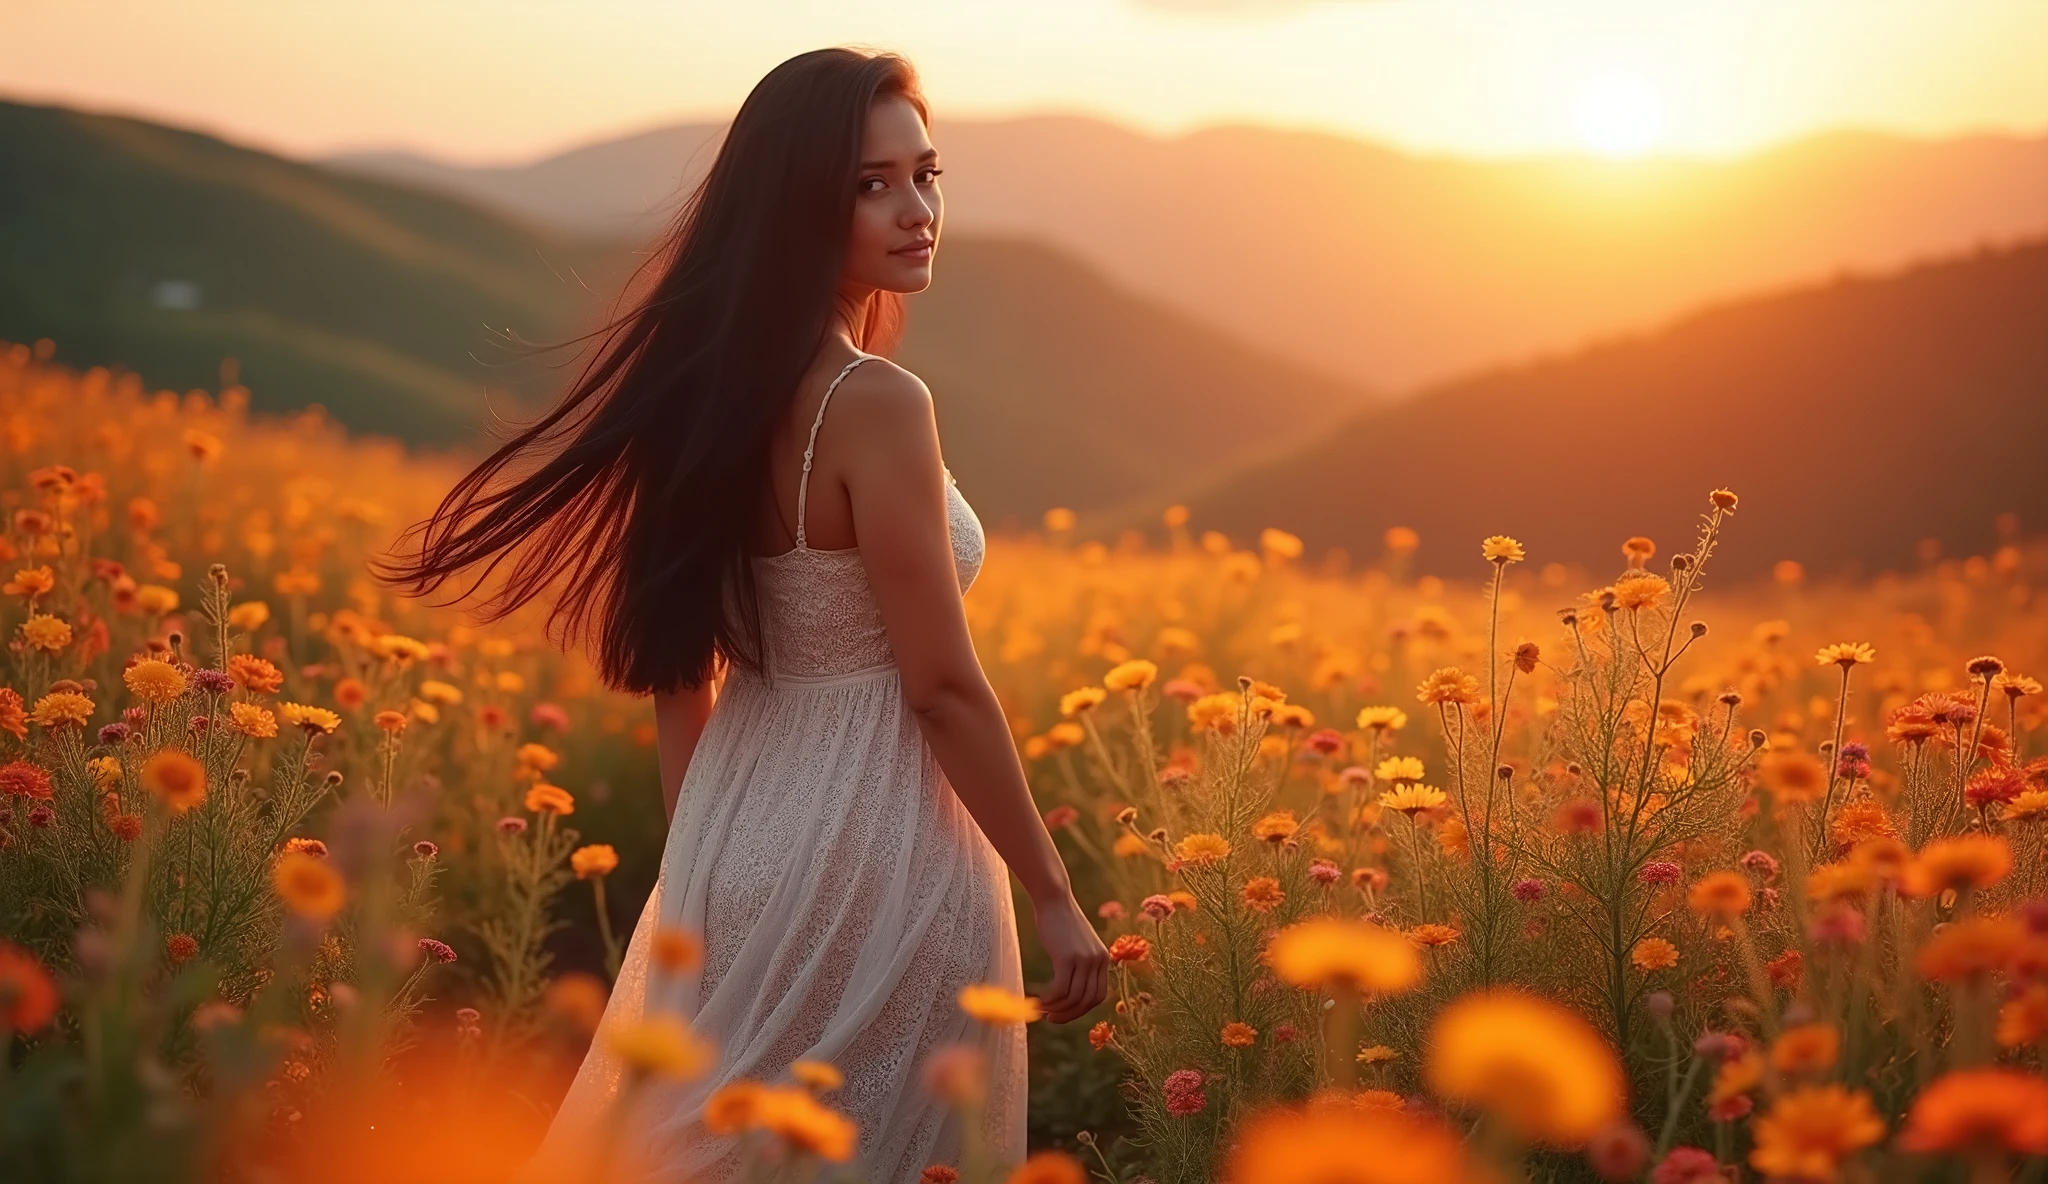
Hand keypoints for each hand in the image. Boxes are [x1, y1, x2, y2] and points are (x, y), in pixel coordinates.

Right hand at [1031, 892, 1109, 1022]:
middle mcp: (1098, 960)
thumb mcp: (1077, 944)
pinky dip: (1050, 999)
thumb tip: (1070, 991)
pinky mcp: (1068, 957)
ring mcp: (1084, 959)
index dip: (1081, 1010)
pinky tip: (1040, 999)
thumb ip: (1080, 964)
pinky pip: (1061, 989)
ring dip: (1057, 1009)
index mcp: (1103, 959)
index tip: (1063, 1012)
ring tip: (1042, 1009)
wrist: (1054, 899)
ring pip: (1074, 998)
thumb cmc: (1060, 922)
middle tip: (1050, 1018)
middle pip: (1087, 1001)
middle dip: (1068, 1014)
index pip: (1098, 996)